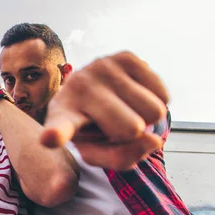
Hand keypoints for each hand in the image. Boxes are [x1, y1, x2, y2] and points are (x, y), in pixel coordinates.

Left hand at [41, 51, 168, 169]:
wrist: (95, 89)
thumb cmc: (93, 127)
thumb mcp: (99, 152)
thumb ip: (122, 158)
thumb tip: (154, 140)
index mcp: (62, 118)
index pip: (60, 128)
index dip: (57, 134)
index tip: (50, 138)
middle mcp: (78, 87)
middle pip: (132, 128)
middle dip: (133, 133)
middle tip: (113, 122)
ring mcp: (101, 67)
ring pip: (155, 111)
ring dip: (146, 116)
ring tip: (121, 108)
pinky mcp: (125, 56)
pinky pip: (164, 95)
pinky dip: (155, 101)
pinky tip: (132, 95)